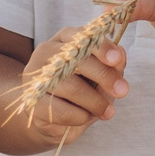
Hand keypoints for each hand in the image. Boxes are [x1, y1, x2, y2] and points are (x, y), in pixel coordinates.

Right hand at [8, 10, 149, 152]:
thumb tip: (121, 54)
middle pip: (78, 60)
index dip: (102, 47)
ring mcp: (37, 76)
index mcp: (66, 39)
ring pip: (71, 87)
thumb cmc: (82, 92)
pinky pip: (62, 110)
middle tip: (122, 91)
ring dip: (95, 102)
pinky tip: (85, 117)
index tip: (116, 60)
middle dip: (105, 76)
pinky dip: (80, 116)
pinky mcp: (32, 101)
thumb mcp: (102, 77)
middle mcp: (47, 52)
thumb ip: (113, 66)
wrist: (55, 119)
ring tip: (108, 112)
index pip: (83, 36)